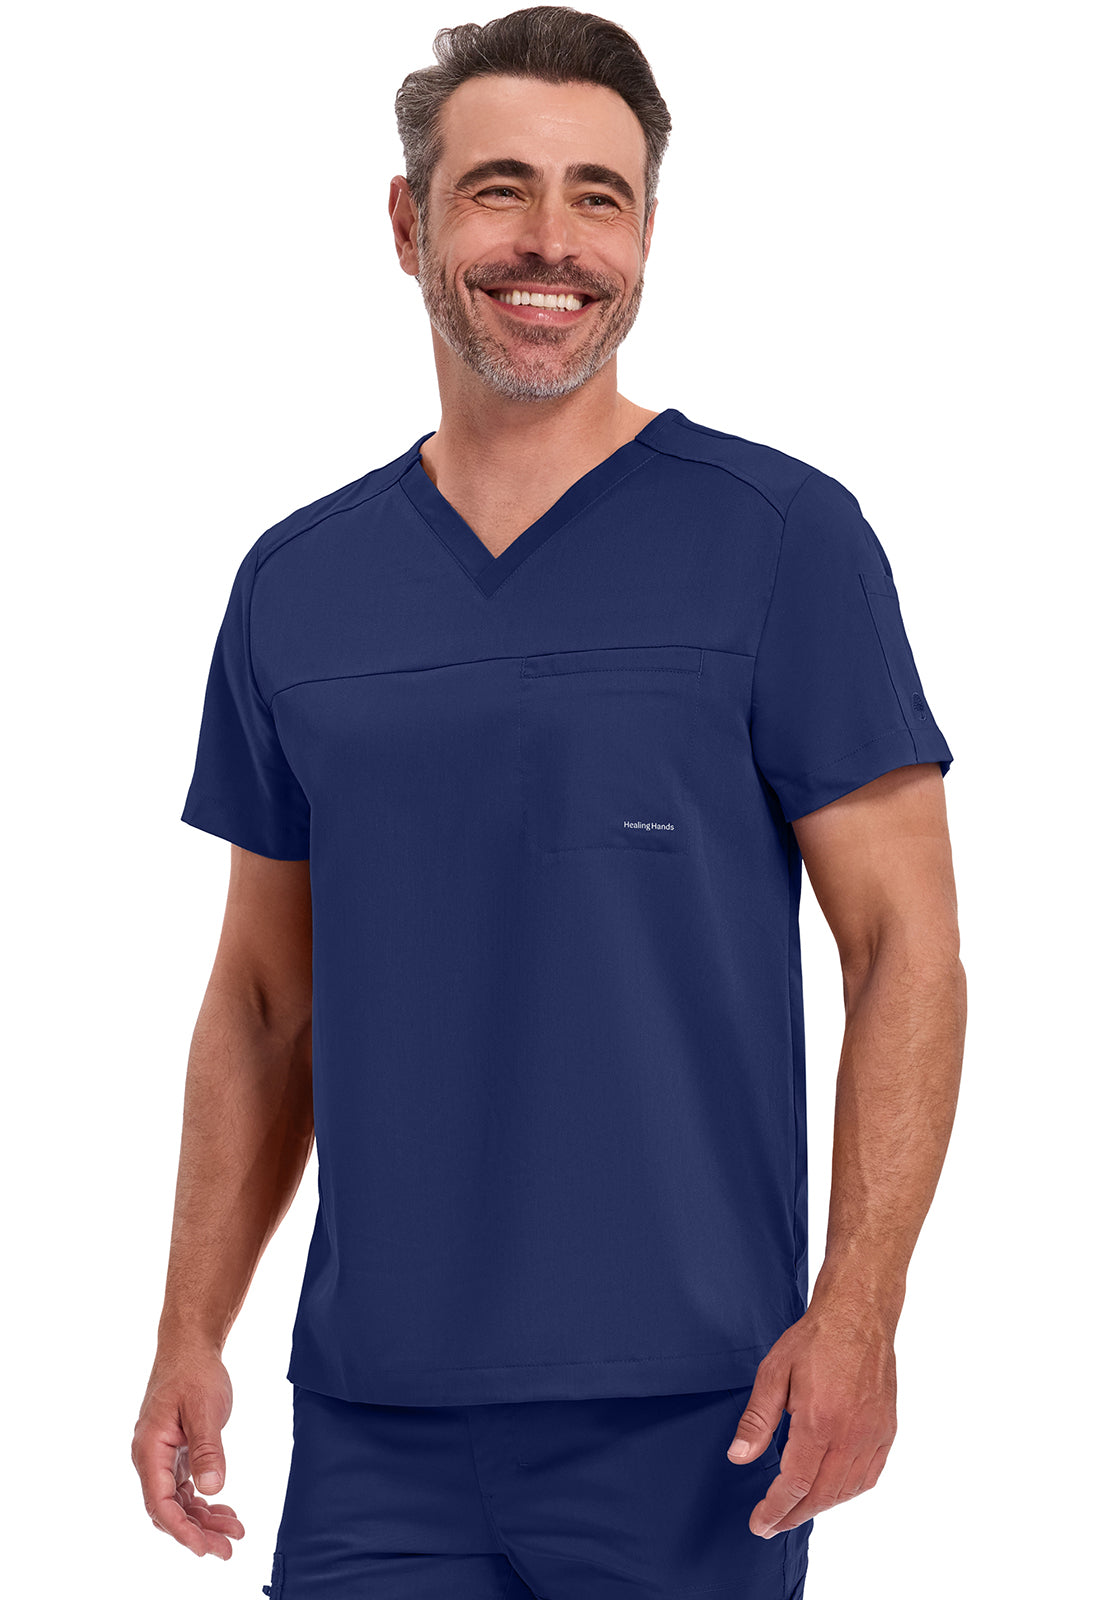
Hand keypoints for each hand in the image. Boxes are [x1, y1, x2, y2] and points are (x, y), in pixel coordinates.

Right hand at [132, 1345, 245, 1558]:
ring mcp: (162, 1457)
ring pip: (178, 1501)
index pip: (160, 1503)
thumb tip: (212, 1489)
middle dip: (197, 1532)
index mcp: (149, 1450)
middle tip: (229, 1549)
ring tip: (234, 1532)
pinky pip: (185, 1487)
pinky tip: (225, 1510)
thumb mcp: (204, 1408)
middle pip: (169, 1509)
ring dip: (204, 1519)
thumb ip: (208, 1449)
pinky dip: (204, 1501)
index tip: (205, 1549)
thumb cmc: (194, 1372)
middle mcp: (150, 1458)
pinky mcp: (175, 1453)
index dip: (182, 1530)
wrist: (190, 1346)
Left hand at [726, 1293, 897, 1536]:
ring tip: (795, 1509)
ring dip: (819, 1507)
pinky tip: (830, 1491)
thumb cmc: (815, 1339)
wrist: (859, 1315)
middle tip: (771, 1524)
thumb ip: (757, 1420)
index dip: (775, 1509)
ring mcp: (873, 1435)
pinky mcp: (887, 1431)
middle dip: (793, 1516)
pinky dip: (847, 1493)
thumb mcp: (774, 1372)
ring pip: (846, 1491)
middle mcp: (850, 1435)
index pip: (795, 1484)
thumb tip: (739, 1457)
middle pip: (821, 1496)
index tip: (758, 1524)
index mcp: (819, 1421)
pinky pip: (869, 1477)